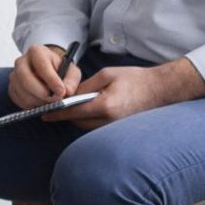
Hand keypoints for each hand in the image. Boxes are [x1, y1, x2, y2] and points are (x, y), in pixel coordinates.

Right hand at [9, 44, 80, 108]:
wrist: (48, 72)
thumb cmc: (60, 70)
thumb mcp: (71, 71)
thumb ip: (71, 81)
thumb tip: (67, 91)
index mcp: (36, 52)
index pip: (41, 65)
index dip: (51, 80)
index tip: (61, 91)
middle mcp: (21, 61)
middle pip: (26, 79)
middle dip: (42, 93)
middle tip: (55, 100)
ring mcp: (14, 75)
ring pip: (23, 93)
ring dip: (39, 101)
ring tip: (51, 101)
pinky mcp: (12, 88)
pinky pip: (20, 101)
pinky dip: (32, 106)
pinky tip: (42, 102)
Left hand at [43, 64, 179, 128]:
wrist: (160, 89)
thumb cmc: (134, 79)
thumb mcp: (107, 75)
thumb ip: (86, 87)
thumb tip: (69, 96)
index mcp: (106, 106)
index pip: (74, 112)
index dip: (57, 113)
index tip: (44, 114)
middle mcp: (109, 121)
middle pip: (78, 122)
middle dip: (67, 114)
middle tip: (57, 105)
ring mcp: (114, 127)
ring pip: (86, 126)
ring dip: (78, 117)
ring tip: (73, 105)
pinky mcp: (118, 129)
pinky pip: (97, 127)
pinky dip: (89, 119)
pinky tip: (89, 109)